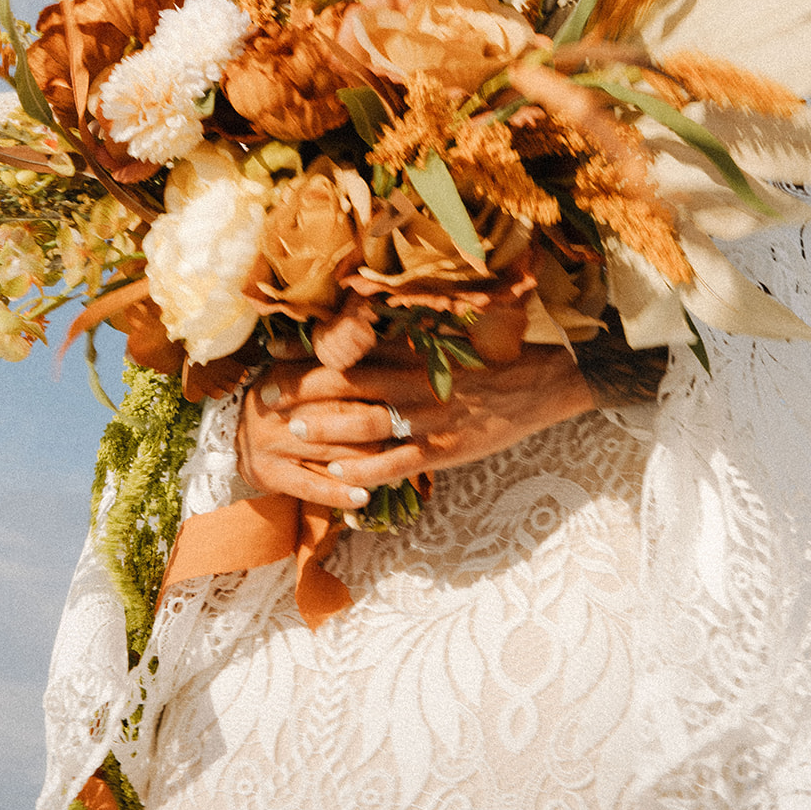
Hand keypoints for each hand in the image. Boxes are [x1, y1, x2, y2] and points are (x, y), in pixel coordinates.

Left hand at [236, 343, 595, 510]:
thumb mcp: (446, 343)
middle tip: (266, 398)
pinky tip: (340, 474)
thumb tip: (360, 335)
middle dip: (304, 391)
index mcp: (414, 353)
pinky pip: (398, 462)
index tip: (273, 356)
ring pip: (367, 422)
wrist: (543, 383)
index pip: (352, 352)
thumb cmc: (492, 359)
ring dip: (327, 427)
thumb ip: (404, 343)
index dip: (309, 356)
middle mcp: (417, 382)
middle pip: (349, 385)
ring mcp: (430, 418)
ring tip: (293, 432)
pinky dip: (367, 469)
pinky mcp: (446, 450)